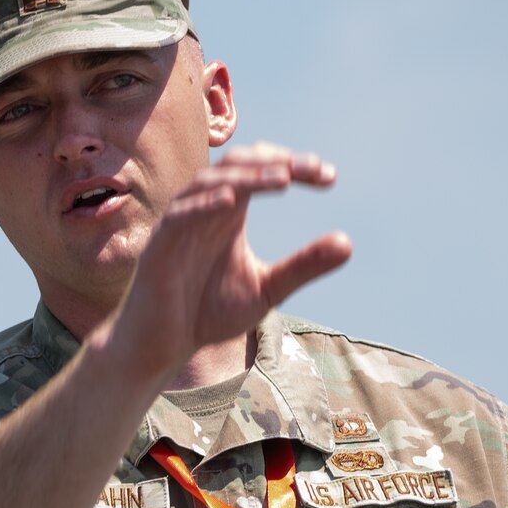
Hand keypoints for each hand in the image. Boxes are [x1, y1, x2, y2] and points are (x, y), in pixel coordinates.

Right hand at [101, 143, 350, 383]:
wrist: (163, 346)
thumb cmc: (208, 314)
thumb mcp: (267, 289)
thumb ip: (303, 266)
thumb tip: (348, 242)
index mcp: (229, 213)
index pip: (262, 170)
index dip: (294, 165)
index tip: (329, 178)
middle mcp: (204, 209)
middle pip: (237, 164)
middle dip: (274, 162)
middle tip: (310, 171)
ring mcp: (179, 224)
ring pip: (209, 181)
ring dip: (245, 177)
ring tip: (281, 180)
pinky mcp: (159, 246)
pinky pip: (179, 214)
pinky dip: (204, 204)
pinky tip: (231, 203)